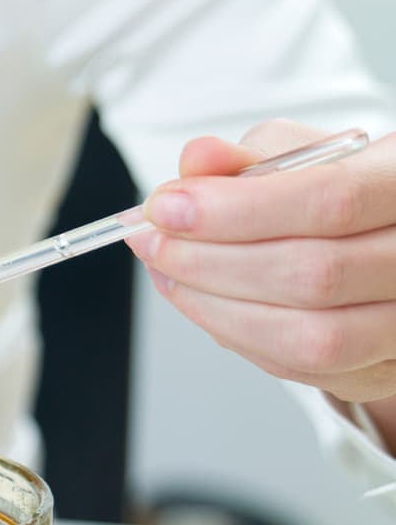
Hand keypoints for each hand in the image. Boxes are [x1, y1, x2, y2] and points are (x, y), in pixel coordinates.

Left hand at [128, 120, 395, 447]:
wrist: (383, 239)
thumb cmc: (340, 187)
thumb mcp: (299, 153)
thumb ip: (245, 157)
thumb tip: (197, 161)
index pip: (330, 199)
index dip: (238, 208)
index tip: (166, 206)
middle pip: (316, 275)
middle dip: (212, 261)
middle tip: (153, 240)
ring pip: (313, 337)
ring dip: (217, 308)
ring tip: (168, 273)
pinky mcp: (384, 369)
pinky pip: (305, 371)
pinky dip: (239, 338)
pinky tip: (203, 302)